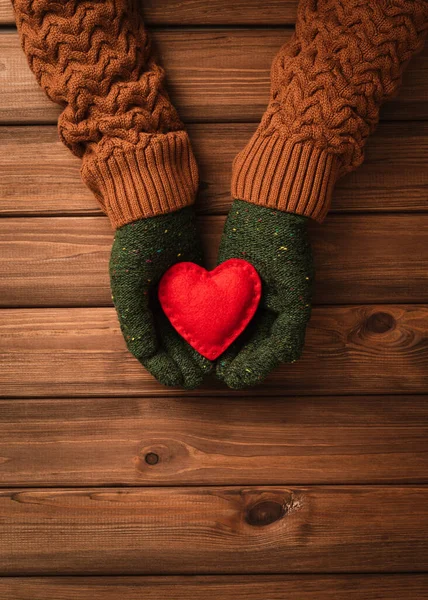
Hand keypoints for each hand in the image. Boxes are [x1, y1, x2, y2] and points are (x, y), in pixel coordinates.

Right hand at [110, 207, 212, 387]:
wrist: (158, 208)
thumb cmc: (137, 246)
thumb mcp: (129, 284)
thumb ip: (135, 320)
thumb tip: (144, 354)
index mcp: (135, 309)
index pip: (147, 349)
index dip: (162, 367)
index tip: (179, 380)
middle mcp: (153, 307)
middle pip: (169, 345)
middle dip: (184, 363)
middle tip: (201, 376)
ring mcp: (173, 296)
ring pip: (186, 332)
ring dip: (196, 350)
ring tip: (211, 364)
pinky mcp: (193, 284)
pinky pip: (200, 312)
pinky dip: (207, 328)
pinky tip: (220, 338)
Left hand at [216, 200, 313, 388]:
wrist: (267, 213)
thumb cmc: (285, 250)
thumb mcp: (295, 291)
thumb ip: (293, 328)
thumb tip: (287, 358)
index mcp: (289, 318)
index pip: (272, 355)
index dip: (253, 369)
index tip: (233, 375)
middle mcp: (272, 316)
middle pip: (253, 351)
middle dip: (237, 363)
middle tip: (217, 372)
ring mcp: (253, 305)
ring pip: (238, 339)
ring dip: (225, 351)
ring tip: (208, 362)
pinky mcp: (234, 293)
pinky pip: (225, 318)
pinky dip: (216, 330)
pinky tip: (201, 337)